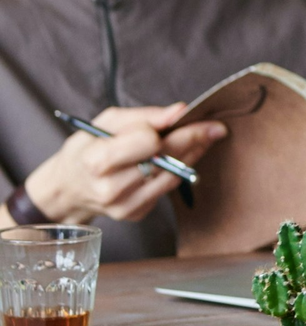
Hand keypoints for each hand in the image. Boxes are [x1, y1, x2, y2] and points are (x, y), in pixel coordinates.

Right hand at [21, 104, 227, 224]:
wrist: (68, 187)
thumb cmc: (87, 148)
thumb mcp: (105, 123)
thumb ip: (144, 116)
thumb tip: (180, 111)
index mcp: (97, 161)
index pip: (148, 143)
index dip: (166, 129)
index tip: (185, 116)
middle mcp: (110, 188)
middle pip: (166, 160)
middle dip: (194, 139)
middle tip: (216, 126)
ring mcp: (123, 206)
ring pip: (173, 176)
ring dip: (192, 155)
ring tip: (204, 138)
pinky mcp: (135, 214)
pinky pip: (167, 188)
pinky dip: (177, 171)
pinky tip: (180, 158)